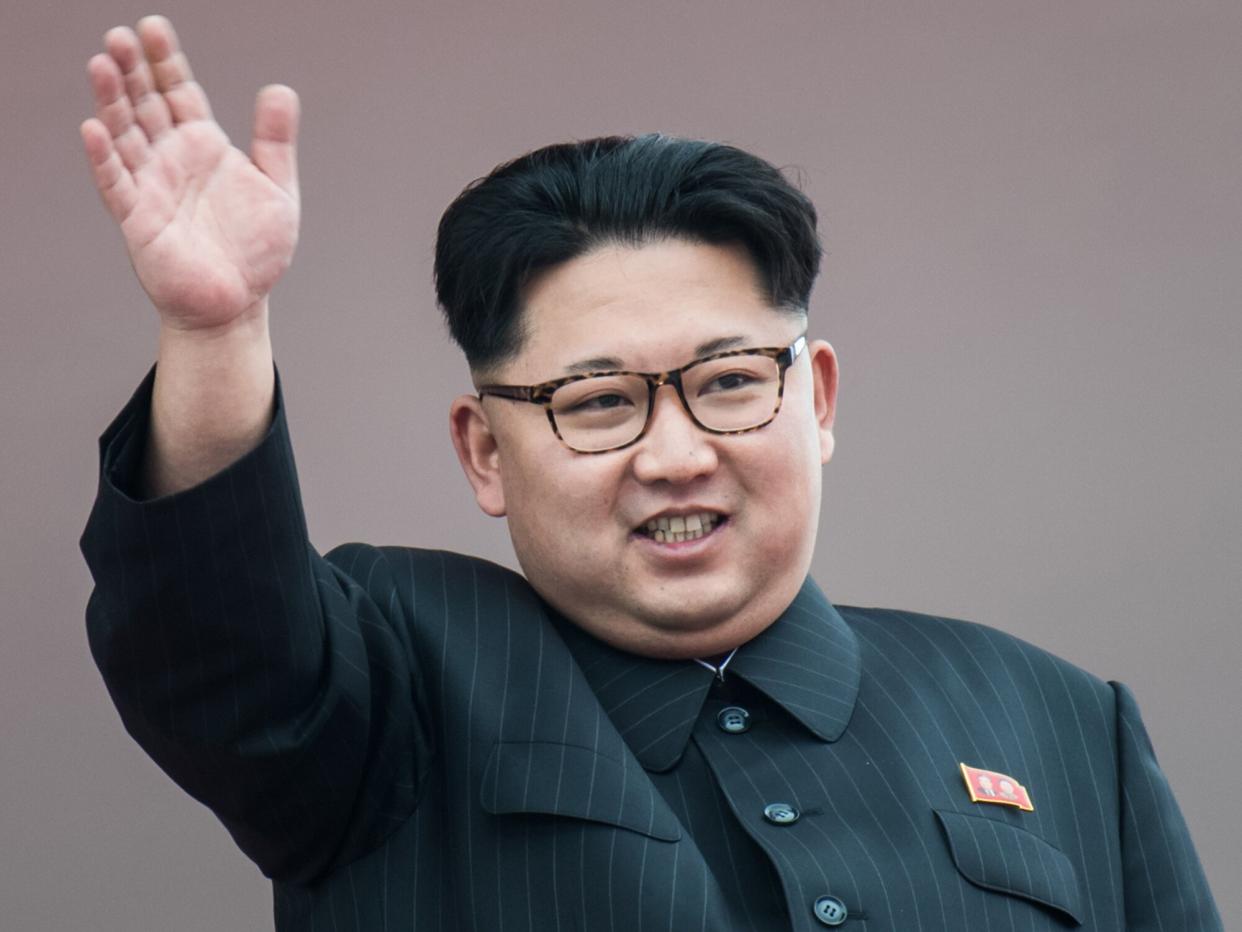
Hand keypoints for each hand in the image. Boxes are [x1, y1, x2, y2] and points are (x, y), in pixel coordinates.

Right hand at [81, 16, 299, 331]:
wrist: (239, 302)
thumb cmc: (256, 250)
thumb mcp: (277, 188)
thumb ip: (275, 141)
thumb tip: (280, 88)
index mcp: (203, 145)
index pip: (178, 92)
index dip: (166, 61)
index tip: (153, 27)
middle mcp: (171, 159)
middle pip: (144, 104)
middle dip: (132, 70)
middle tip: (121, 36)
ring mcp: (151, 186)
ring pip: (124, 135)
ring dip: (112, 101)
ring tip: (102, 64)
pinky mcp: (138, 220)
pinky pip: (116, 184)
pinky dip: (105, 158)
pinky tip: (93, 129)